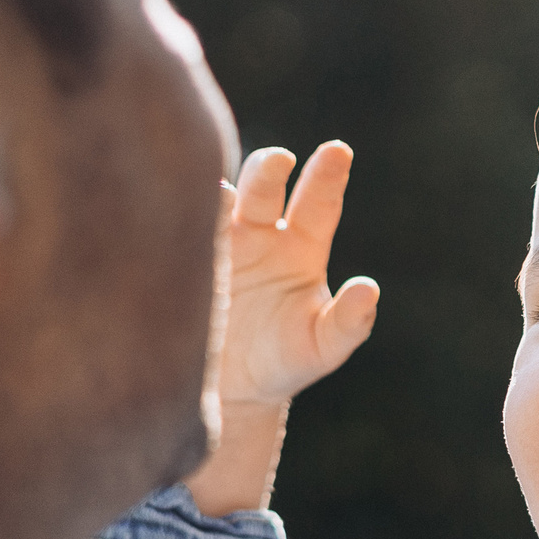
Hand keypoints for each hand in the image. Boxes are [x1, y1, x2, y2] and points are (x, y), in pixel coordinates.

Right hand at [184, 142, 376, 515]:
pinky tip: (169, 205)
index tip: (338, 151)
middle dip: (269, 170)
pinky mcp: (181, 260)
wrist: (230, 388)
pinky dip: (173, 215)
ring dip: (215, 189)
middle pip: (264, 188)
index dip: (328, 175)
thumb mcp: (322, 347)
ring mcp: (217, 243)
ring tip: (217, 187)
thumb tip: (369, 290)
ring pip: (215, 201)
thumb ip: (349, 321)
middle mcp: (259, 232)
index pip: (319, 202)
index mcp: (302, 246)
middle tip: (278, 161)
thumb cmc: (285, 362)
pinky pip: (176, 232)